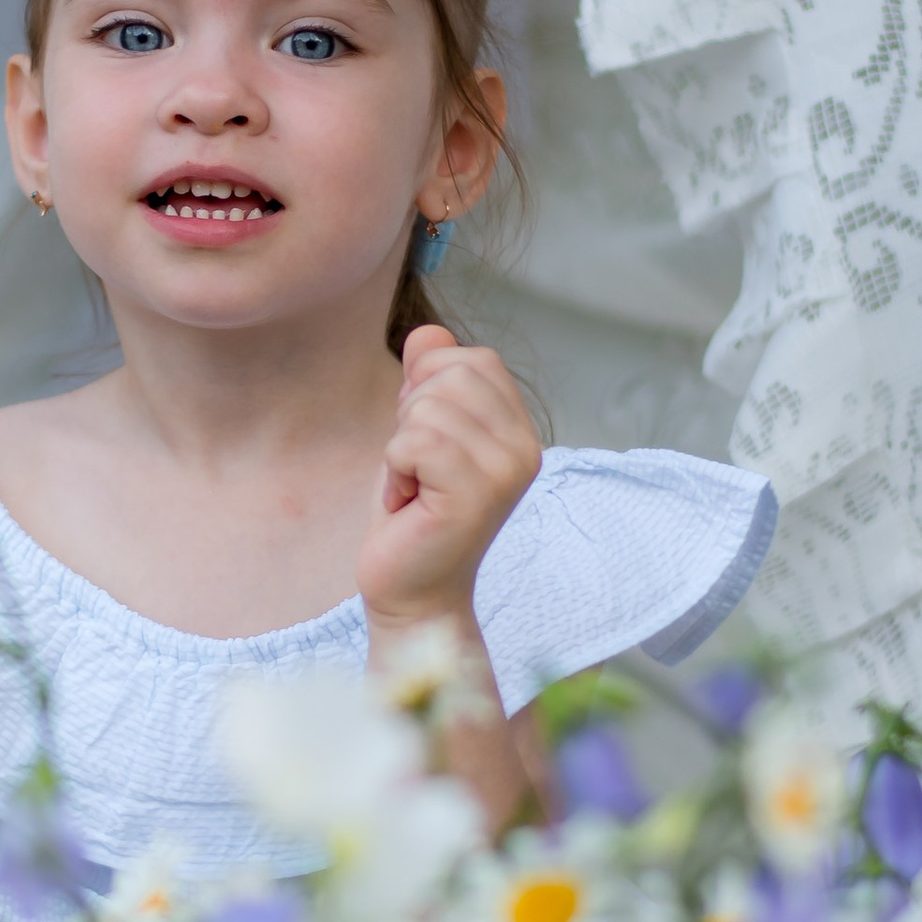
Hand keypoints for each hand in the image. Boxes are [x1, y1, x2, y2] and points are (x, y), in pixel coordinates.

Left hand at [357, 328, 540, 638]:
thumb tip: (426, 332)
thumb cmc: (415, 514)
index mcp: (520, 429)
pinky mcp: (475, 496)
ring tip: (416, 489)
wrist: (411, 590)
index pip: (474, 359)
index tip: (426, 444)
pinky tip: (410, 502)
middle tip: (418, 468)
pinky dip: (396, 469)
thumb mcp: (419, 431)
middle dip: (412, 414)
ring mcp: (505, 472)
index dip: (429, 387)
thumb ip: (428, 380)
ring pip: (428, 408)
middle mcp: (525, 448)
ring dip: (401, 448)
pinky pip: (414, 442)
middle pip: (451, 374)